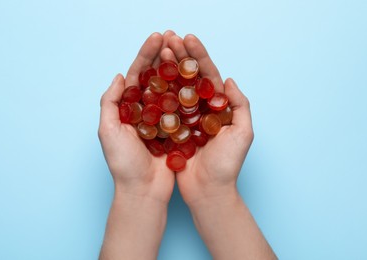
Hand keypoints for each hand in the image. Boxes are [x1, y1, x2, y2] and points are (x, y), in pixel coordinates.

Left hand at [98, 31, 176, 203]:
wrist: (143, 191)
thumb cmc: (123, 164)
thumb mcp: (108, 130)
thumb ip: (110, 102)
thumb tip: (119, 76)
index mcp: (127, 107)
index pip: (136, 74)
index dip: (146, 55)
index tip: (158, 38)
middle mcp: (145, 110)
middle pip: (155, 77)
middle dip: (163, 56)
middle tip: (174, 38)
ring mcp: (162, 119)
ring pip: (171, 88)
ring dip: (177, 69)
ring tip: (186, 52)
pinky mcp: (177, 129)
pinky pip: (184, 107)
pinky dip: (189, 93)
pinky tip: (196, 78)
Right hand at [166, 34, 253, 204]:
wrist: (208, 191)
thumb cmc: (227, 165)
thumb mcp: (243, 134)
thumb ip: (240, 106)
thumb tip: (229, 80)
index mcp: (218, 106)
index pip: (208, 74)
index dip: (198, 55)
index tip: (187, 38)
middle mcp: (201, 108)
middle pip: (189, 77)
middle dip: (179, 56)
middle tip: (167, 38)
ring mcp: (184, 118)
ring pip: (174, 88)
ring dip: (166, 68)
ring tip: (157, 51)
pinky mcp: (171, 129)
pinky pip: (163, 107)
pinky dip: (156, 92)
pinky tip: (147, 78)